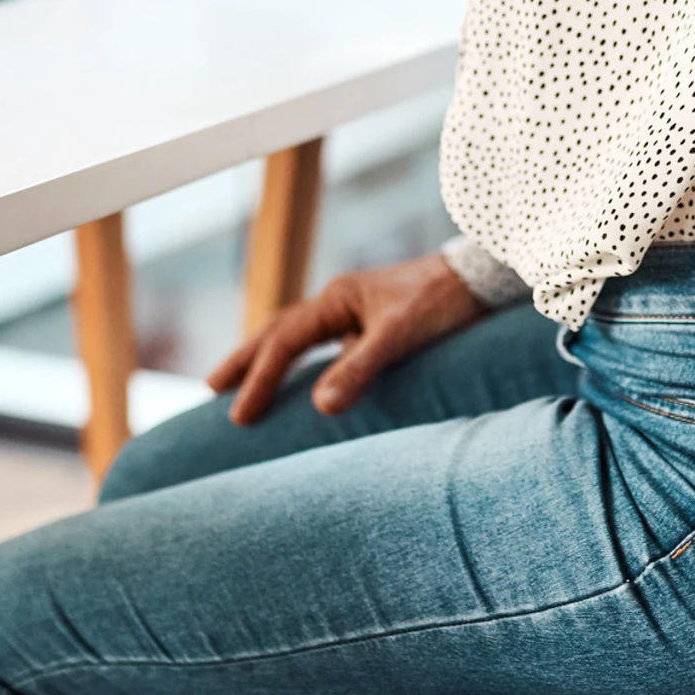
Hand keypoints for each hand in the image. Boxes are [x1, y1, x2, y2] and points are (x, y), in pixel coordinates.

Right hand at [208, 252, 486, 425]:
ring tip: (242, 383)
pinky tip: (305, 381)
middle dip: (244, 361)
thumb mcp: (399, 335)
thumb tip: (319, 408)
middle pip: (277, 331)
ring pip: (297, 336)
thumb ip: (360, 368)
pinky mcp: (372, 322)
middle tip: (211, 390)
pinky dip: (303, 362)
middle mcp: (338, 302)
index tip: (239, 416)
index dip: (259, 379)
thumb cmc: (442, 302)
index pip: (283, 342)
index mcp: (335, 300)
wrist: (482, 278)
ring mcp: (354, 311)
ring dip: (268, 359)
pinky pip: (323, 344)